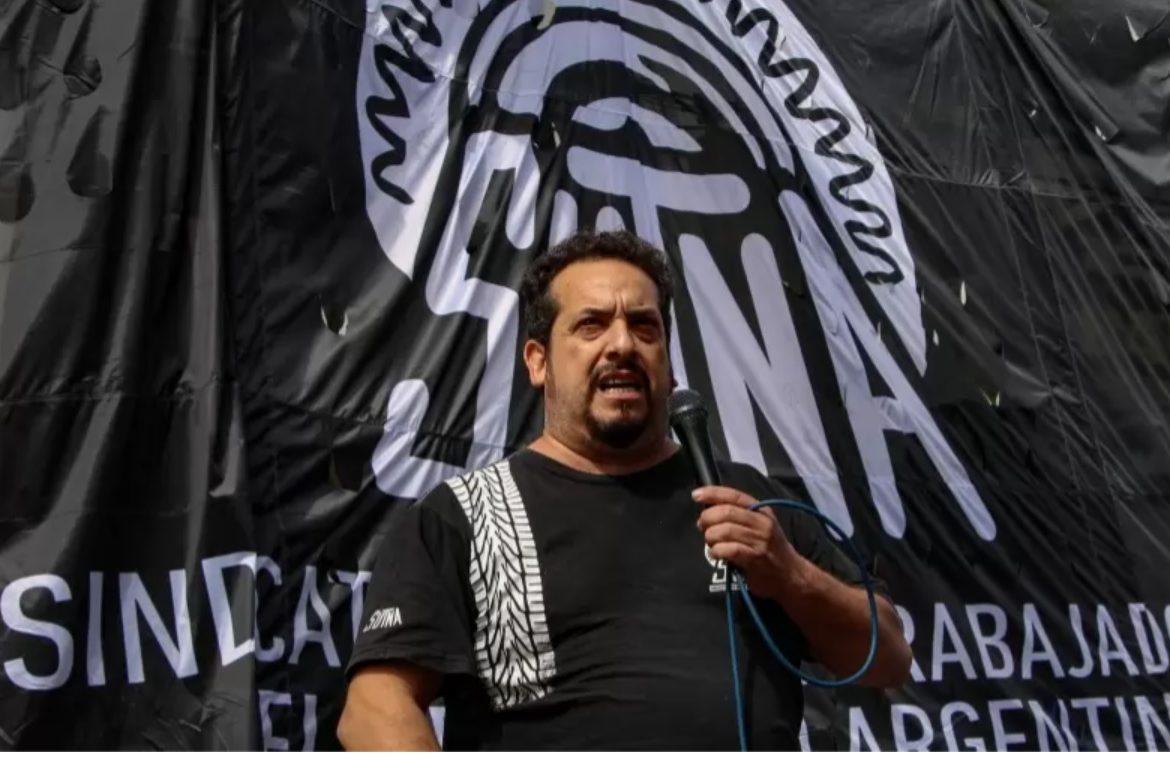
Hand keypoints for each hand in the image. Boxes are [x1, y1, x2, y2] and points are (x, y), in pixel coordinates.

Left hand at [693, 485, 804, 600]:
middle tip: (702, 527)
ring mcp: (760, 540)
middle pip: (726, 512)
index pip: (734, 495)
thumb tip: (707, 510)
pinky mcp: (756, 558)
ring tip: (711, 543)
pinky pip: (730, 550)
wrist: (791, 575)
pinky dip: (718, 551)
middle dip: (708, 518)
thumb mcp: (758, 526)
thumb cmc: (769, 549)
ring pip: (725, 530)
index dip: (713, 493)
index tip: (696, 495)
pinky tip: (717, 553)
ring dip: (711, 536)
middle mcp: (762, 522)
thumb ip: (737, 516)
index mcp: (761, 510)